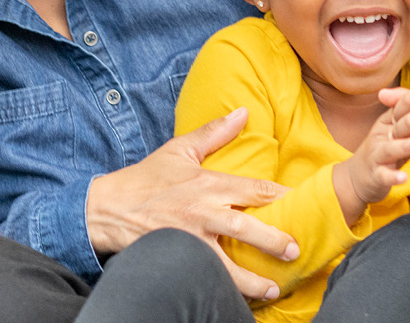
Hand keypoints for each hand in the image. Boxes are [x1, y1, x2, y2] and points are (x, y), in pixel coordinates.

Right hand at [86, 107, 297, 299]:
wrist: (106, 208)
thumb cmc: (145, 179)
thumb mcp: (179, 150)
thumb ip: (214, 132)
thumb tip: (243, 111)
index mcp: (208, 184)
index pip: (254, 190)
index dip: (283, 198)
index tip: (303, 204)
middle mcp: (202, 212)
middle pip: (248, 229)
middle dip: (274, 241)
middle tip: (294, 251)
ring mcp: (190, 239)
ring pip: (229, 263)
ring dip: (253, 279)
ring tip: (273, 288)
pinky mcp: (178, 258)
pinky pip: (207, 275)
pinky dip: (223, 287)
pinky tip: (239, 297)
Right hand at [333, 107, 409, 224]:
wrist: (356, 177)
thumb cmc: (384, 151)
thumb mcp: (393, 132)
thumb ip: (408, 119)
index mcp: (386, 125)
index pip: (400, 112)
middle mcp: (379, 137)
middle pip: (395, 128)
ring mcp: (376, 156)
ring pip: (389, 150)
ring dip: (405, 146)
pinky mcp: (375, 175)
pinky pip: (384, 176)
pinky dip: (393, 177)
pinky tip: (404, 177)